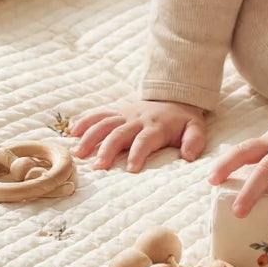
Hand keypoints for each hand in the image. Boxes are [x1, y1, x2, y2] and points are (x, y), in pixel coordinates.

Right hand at [72, 99, 206, 171]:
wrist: (174, 97)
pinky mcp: (116, 111)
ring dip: (90, 138)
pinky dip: (84, 122)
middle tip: (99, 167)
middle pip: (119, 134)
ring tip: (78, 154)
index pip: (144, 140)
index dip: (137, 154)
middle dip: (107, 149)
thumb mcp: (195, 128)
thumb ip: (194, 141)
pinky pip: (98, 114)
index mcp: (156, 127)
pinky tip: (72, 133)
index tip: (130, 169)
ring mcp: (124, 114)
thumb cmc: (183, 121)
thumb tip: (189, 156)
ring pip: (104, 124)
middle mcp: (137, 120)